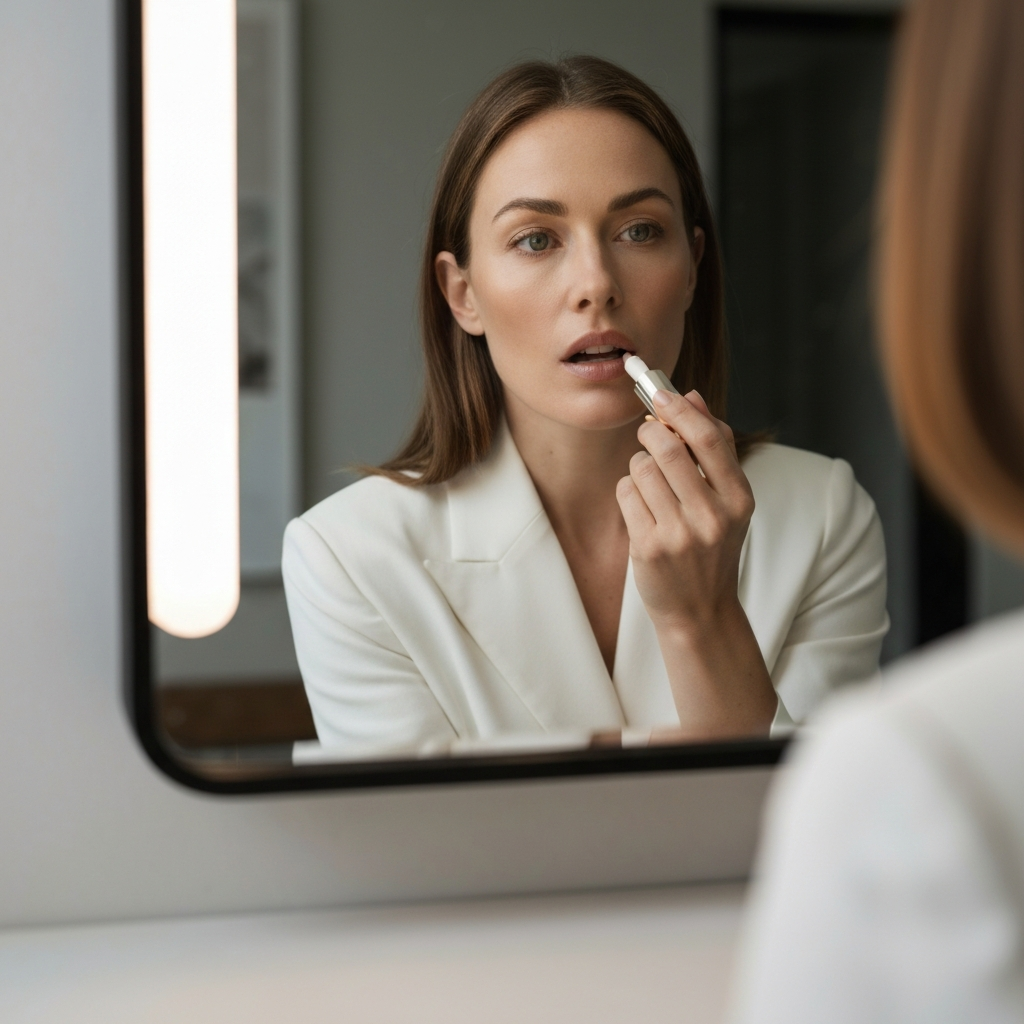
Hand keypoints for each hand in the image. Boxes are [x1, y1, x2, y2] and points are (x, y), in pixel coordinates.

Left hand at [615, 389, 775, 737]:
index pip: (710, 438)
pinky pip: (625, 494)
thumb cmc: (711, 547)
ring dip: (638, 467)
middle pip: (667, 448)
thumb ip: (713, 449)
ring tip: (650, 486)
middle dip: (650, 434)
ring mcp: (679, 534)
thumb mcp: (727, 501)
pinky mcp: (649, 548)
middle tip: (648, 434)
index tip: (660, 394)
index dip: (680, 409)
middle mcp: (713, 516)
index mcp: (739, 499)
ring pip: (640, 469)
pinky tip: (641, 510)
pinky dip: (627, 493)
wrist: (700, 611)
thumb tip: (691, 396)